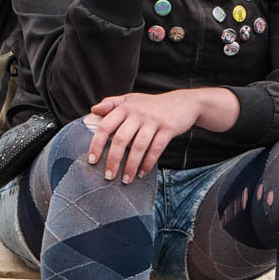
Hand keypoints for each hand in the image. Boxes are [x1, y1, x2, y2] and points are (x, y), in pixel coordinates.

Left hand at [87, 88, 237, 181]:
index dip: (97, 144)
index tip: (93, 160)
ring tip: (126, 180)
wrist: (185, 102)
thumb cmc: (154, 105)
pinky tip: (142, 173)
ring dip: (131, 166)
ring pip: (138, 146)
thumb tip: (93, 111)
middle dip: (113, 160)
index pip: (105, 126)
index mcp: (125, 107)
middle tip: (108, 176)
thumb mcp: (132, 99)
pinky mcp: (168, 128)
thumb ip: (112, 103)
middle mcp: (138, 113)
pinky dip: (148, 163)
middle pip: (120, 139)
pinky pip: (156, 148)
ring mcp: (154, 121)